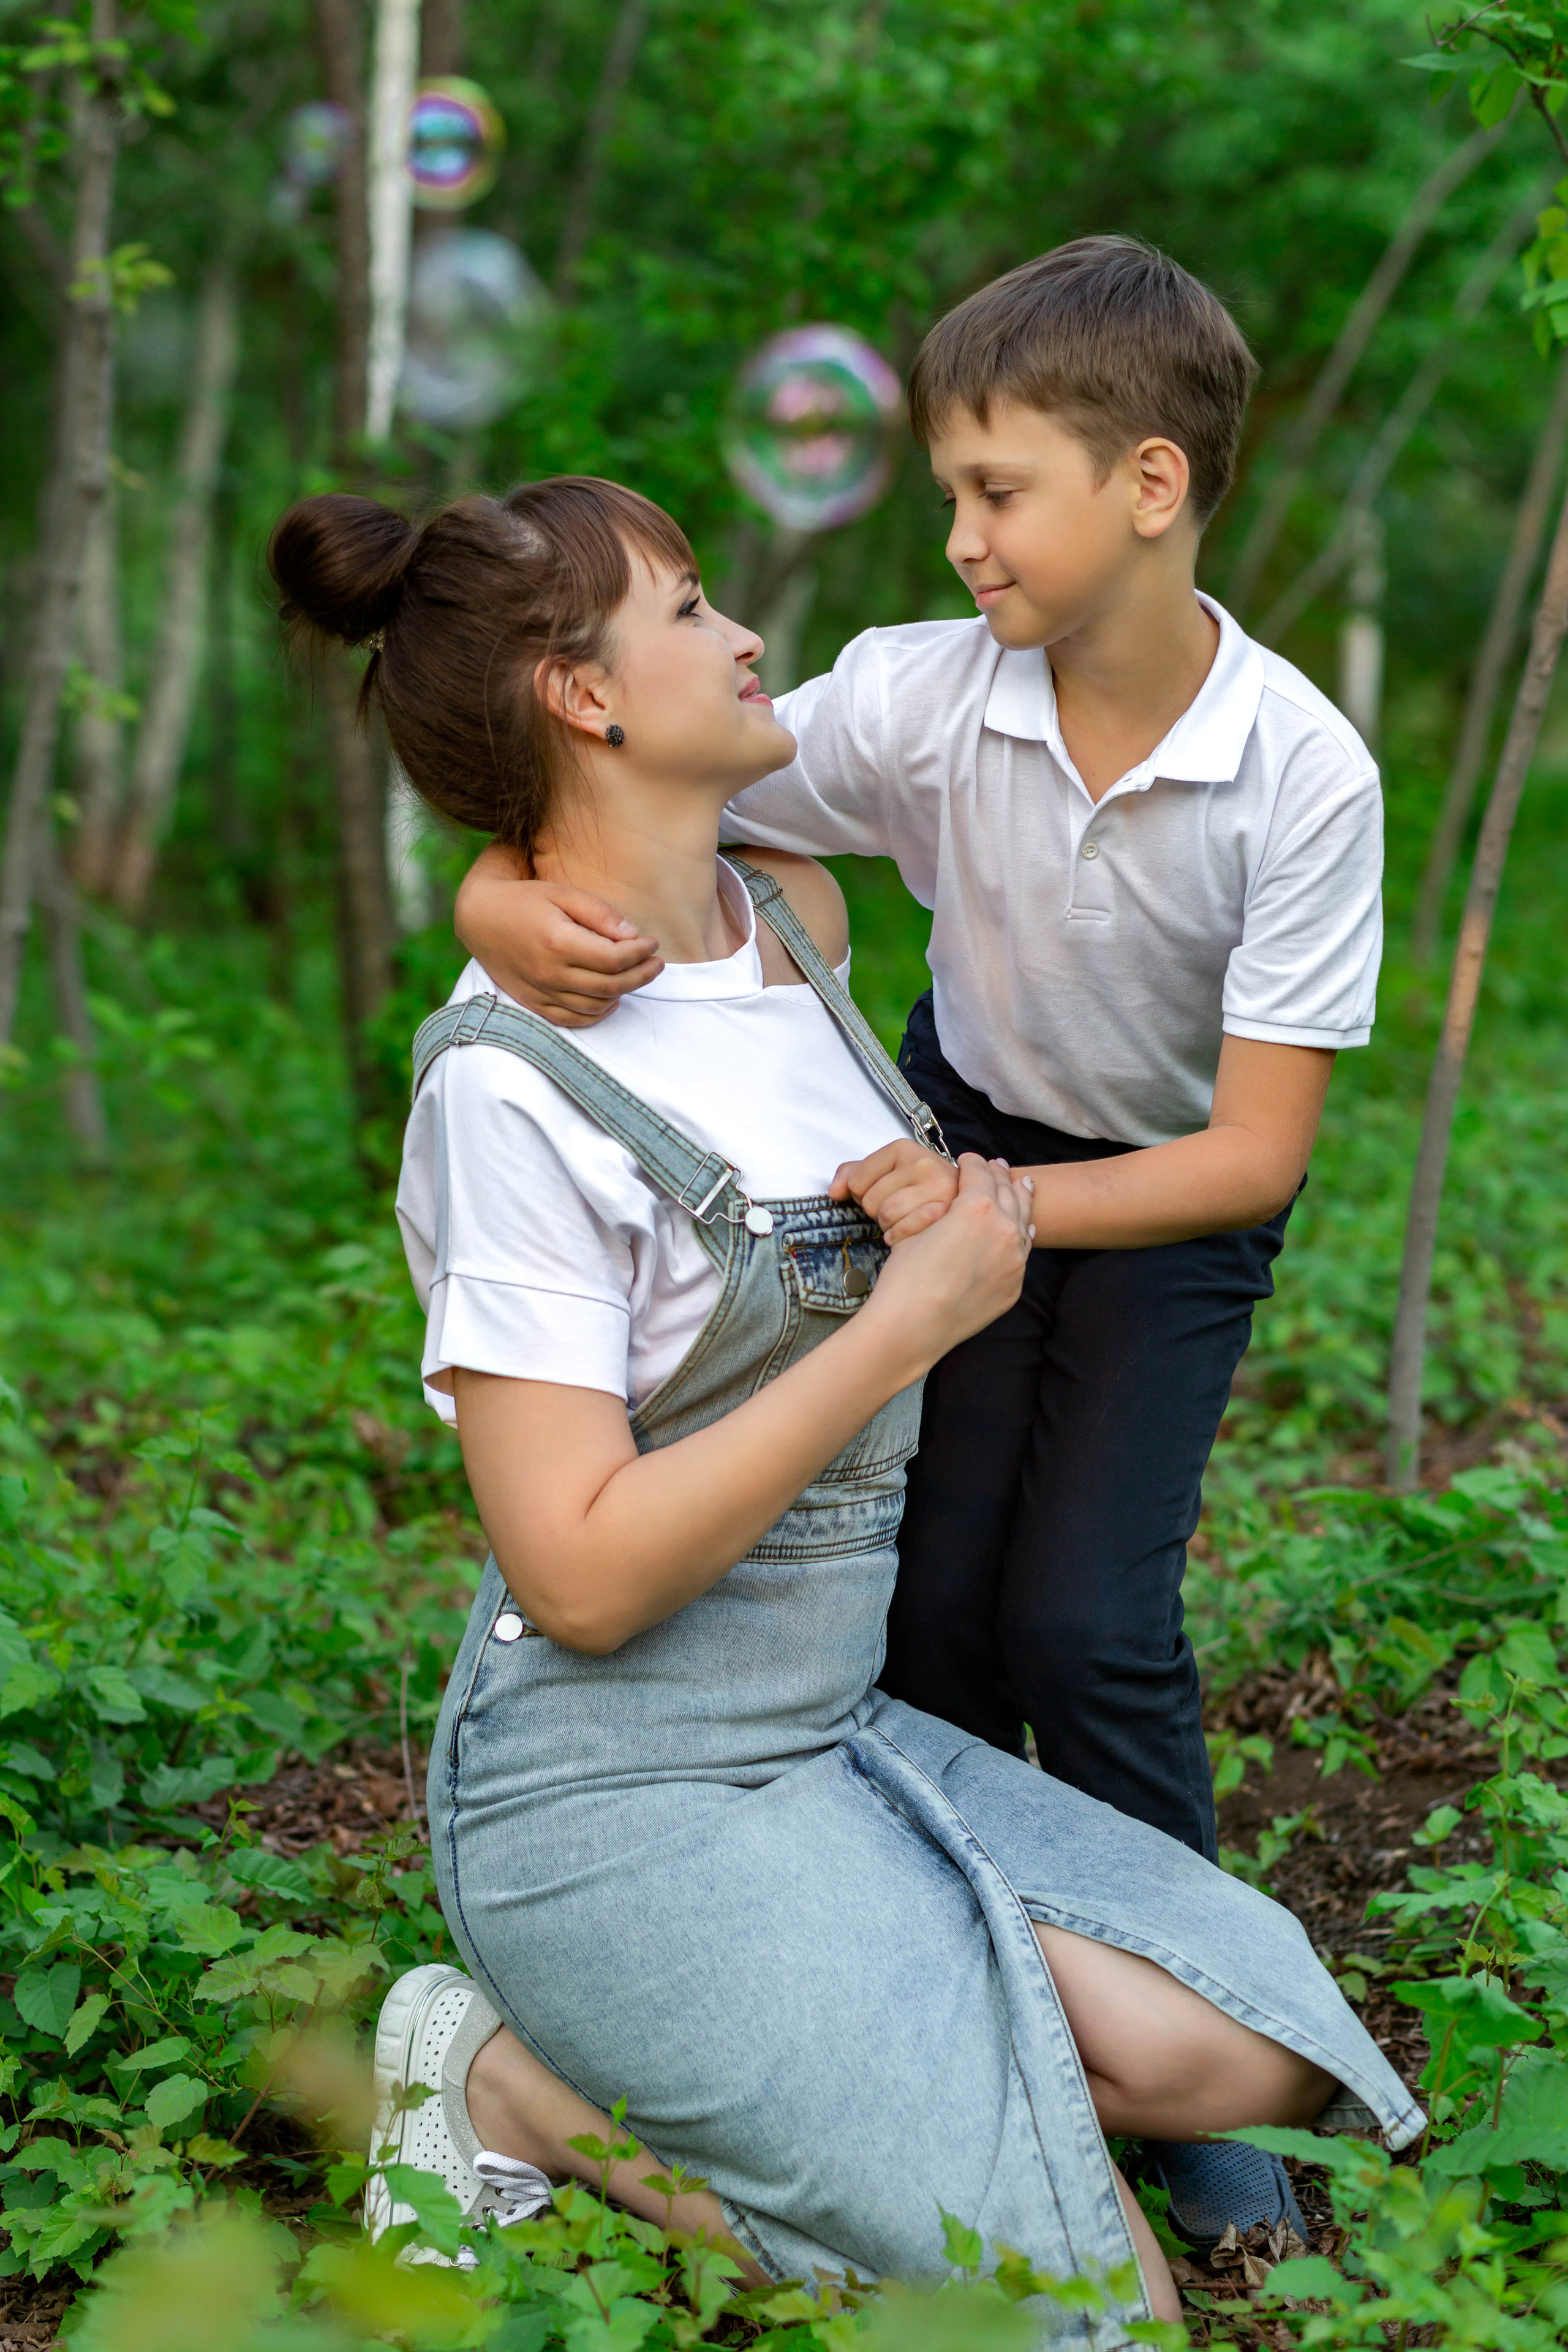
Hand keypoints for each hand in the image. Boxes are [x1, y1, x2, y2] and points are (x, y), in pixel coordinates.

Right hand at [454, 862, 663, 1028]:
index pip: (614, 959)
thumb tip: (633, 935)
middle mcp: (550, 973)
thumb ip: (599, 914)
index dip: (640, 954)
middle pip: (611, 986)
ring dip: (623, 994)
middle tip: (656, 963)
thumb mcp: (563, 893)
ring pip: (596, 1006)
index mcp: (558, 942)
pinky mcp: (534, 1003)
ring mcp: (541, 992)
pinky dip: (597, 1013)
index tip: (652, 943)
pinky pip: (573, 1020)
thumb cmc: (526, 901)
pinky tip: (611, 999)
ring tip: (635, 975)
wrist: (481, 918)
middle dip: (641, 976)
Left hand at [832, 1138, 959, 1241]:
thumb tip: (835, 1191)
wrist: (962, 1203)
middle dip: (876, 1210)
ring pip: (887, 1214)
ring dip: (889, 1224)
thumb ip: (852, 1174)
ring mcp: (939, 1187)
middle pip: (870, 1199)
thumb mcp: (883, 1173)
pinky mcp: (947, 1212)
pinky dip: (899, 1235)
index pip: (856, 1180)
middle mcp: (923, 1162)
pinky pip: (906, 1228)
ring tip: (903, 1218)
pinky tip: (906, 1233)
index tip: (878, 1193)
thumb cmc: (915, 1189)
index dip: (860, 1193)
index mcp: (904, 1148)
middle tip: (894, 1208)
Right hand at [860, 1154, 1034, 1374]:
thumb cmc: (905, 1278)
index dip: (972, 1162)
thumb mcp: (918, 1228)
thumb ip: (947, 1208)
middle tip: (997, 1165)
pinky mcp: (1013, 1286)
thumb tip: (958, 1202)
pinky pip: (1022, 1252)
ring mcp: (1014, 1260)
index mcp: (978, 1208)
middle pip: (1006, 1192)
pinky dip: (1021, 1235)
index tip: (968, 1159)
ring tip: (1022, 1186)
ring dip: (1019, 1200)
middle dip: (1000, 1175)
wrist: (912, 1327)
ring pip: (1022, 1220)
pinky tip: (1023, 1228)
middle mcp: (1004, 1230)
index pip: (979, 1173)